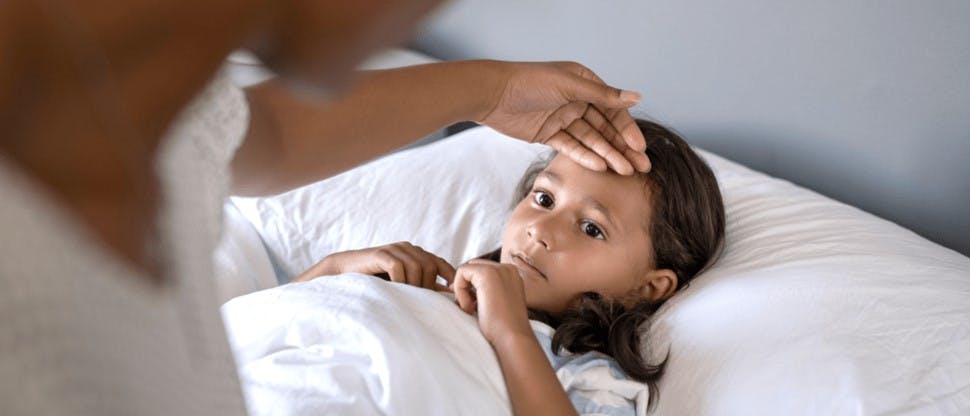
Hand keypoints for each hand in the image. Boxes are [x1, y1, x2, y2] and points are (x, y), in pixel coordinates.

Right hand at [293, 242, 454, 289]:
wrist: (345, 273)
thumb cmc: (375, 281)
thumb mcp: (402, 284)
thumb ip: (420, 286)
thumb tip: (446, 297)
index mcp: (415, 254)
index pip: (439, 262)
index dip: (449, 276)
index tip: (453, 292)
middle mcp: (407, 248)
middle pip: (430, 265)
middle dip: (428, 286)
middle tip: (421, 302)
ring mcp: (394, 249)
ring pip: (417, 266)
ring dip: (415, 285)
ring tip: (407, 298)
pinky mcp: (382, 254)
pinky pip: (399, 267)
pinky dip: (400, 281)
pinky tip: (395, 290)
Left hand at [452, 259, 532, 342]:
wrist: (513, 338)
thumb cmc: (503, 328)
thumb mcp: (496, 304)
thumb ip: (486, 291)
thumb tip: (460, 286)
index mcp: (512, 275)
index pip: (483, 270)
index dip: (472, 287)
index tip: (472, 306)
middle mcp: (507, 268)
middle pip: (474, 267)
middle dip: (466, 286)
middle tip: (469, 308)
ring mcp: (499, 269)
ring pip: (467, 269)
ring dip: (463, 290)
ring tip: (470, 309)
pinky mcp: (487, 274)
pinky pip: (462, 272)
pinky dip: (460, 291)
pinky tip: (469, 308)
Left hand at [478, 61, 650, 174]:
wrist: (491, 94)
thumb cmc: (529, 82)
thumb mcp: (569, 86)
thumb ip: (603, 95)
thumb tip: (637, 97)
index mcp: (584, 84)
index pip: (613, 109)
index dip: (627, 129)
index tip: (640, 148)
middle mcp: (576, 100)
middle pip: (605, 128)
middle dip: (623, 147)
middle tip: (641, 168)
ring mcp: (563, 118)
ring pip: (591, 140)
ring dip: (608, 155)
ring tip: (624, 172)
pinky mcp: (548, 134)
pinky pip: (571, 147)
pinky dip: (585, 157)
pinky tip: (600, 167)